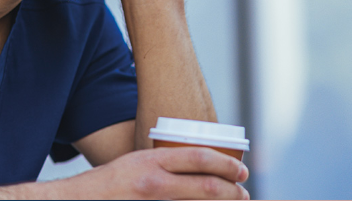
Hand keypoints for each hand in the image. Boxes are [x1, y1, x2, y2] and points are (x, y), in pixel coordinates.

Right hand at [54, 147, 248, 199]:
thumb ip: (163, 167)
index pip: (200, 158)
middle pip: (207, 186)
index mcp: (151, 161)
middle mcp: (153, 183)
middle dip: (233, 191)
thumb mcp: (135, 165)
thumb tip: (197, 171)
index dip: (227, 164)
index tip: (241, 171)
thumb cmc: (107, 185)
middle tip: (244, 193)